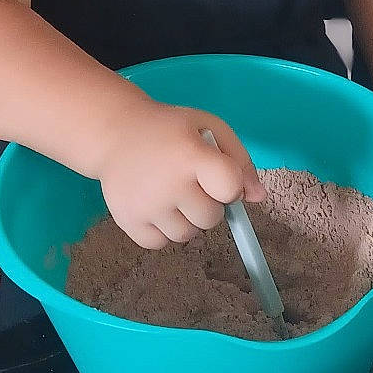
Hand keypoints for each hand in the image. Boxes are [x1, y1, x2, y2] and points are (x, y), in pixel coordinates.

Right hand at [95, 92, 262, 247]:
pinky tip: (157, 207)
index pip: (230, 189)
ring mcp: (146, 206)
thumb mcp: (209, 128)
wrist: (114, 132)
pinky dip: (163, 231)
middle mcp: (168, 184)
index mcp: (191, 155)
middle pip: (211, 218)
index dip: (230, 186)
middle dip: (208, 203)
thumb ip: (240, 161)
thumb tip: (258, 198)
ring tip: (172, 195)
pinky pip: (161, 244)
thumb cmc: (169, 130)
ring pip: (187, 236)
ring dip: (187, 220)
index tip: (217, 176)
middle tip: (190, 183)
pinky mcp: (127, 222)